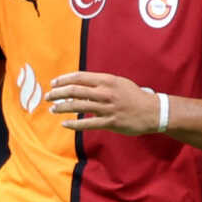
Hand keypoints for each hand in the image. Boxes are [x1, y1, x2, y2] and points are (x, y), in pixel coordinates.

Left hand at [47, 71, 162, 133]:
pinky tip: (64, 124)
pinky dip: (73, 124)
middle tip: (48, 97)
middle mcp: (106, 93)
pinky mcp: (110, 122)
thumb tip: (80, 86)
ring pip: (78, 106)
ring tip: (53, 109)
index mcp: (107, 80)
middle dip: (57, 93)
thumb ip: (101, 83)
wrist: (154, 111)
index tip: (54, 83)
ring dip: (62, 108)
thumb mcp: (119, 83)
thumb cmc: (135, 96)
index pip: (79, 77)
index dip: (63, 80)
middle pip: (74, 91)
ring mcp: (107, 108)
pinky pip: (87, 123)